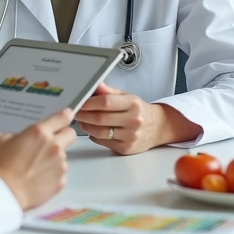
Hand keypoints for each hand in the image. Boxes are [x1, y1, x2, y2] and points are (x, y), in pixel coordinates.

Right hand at [0, 108, 76, 210]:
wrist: (3, 192)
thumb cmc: (0, 166)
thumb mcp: (2, 140)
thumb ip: (19, 136)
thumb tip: (24, 140)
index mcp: (40, 132)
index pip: (62, 117)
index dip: (65, 115)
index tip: (65, 116)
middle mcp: (54, 146)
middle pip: (70, 134)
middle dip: (63, 136)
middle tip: (50, 143)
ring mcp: (60, 165)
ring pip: (63, 156)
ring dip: (53, 159)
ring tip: (35, 168)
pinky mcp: (61, 182)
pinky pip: (60, 174)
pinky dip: (51, 176)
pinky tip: (37, 180)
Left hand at [75, 83, 201, 154]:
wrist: (158, 127)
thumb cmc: (140, 110)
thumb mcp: (128, 96)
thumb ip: (109, 92)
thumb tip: (95, 85)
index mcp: (133, 104)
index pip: (106, 102)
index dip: (89, 103)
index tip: (80, 102)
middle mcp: (133, 120)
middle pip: (100, 118)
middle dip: (84, 115)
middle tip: (75, 112)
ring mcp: (130, 136)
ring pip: (100, 132)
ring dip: (86, 126)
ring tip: (82, 121)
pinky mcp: (125, 148)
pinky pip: (103, 141)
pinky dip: (94, 135)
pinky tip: (93, 130)